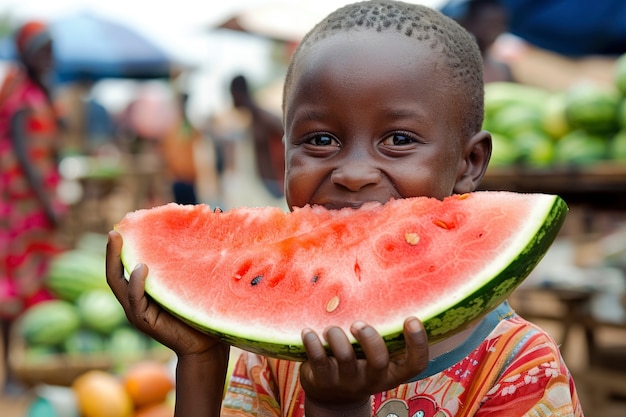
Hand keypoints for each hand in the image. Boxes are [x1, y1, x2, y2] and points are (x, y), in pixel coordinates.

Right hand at [106, 230, 223, 357]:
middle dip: (111, 253)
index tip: (122, 228)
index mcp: (143, 292)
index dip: (120, 250)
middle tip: (114, 232)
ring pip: (119, 286)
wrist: (206, 344)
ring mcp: (138, 313)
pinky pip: (135, 299)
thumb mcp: (185, 285)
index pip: (124, 268)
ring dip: (118, 262)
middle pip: (114, 275)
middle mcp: (136, 301)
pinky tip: (141, 268)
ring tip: (120, 241)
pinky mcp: (145, 322)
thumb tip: (191, 234)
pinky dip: (136, 283)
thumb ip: (178, 269)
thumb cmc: (199, 312)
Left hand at [300, 318, 428, 414]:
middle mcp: (373, 378)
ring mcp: (348, 382)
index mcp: (392, 372)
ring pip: (346, 359)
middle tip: (358, 324)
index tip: (412, 319)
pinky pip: (318, 361)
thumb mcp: (375, 356)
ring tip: (331, 329)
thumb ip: (383, 335)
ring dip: (338, 338)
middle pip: (379, 362)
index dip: (418, 343)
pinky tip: (308, 331)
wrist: (332, 397)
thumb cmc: (360, 363)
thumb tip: (384, 286)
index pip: (415, 363)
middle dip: (370, 340)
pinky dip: (313, 343)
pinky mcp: (324, 381)